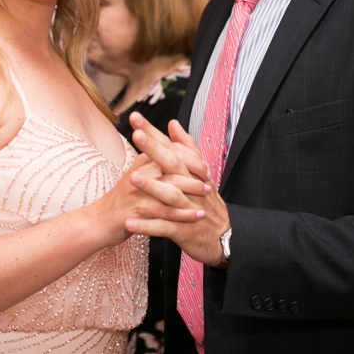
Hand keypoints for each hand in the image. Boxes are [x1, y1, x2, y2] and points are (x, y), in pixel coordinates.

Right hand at [89, 152, 205, 248]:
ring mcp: (138, 192)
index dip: (189, 157)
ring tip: (207, 194)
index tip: (204, 164)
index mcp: (142, 162)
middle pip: (171, 165)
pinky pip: (166, 212)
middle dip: (194, 170)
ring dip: (192, 191)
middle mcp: (140, 173)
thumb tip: (170, 140)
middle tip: (209, 177)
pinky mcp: (138, 212)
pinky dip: (184, 214)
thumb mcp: (137, 174)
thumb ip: (153, 158)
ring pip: (171, 188)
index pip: (169, 151)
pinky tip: (197, 215)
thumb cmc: (123, 199)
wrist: (100, 222)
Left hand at [126, 115, 229, 265]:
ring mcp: (188, 209)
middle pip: (173, 164)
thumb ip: (186, 147)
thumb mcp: (200, 173)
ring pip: (170, 195)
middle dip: (154, 149)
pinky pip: (164, 227)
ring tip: (131, 178)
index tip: (136, 116)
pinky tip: (129, 223)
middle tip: (135, 135)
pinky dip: (147, 226)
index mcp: (191, 171)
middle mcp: (191, 186)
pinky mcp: (184, 230)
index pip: (171, 147)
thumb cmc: (207, 202)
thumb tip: (172, 123)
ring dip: (151, 186)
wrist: (224, 237)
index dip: (154, 132)